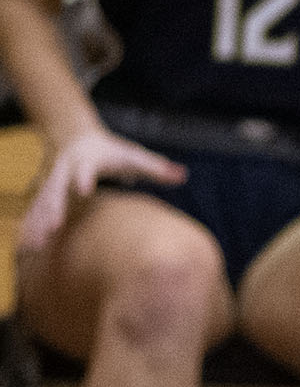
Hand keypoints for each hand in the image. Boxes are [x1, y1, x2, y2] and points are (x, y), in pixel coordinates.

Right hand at [20, 129, 186, 257]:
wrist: (78, 139)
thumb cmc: (112, 151)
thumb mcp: (133, 155)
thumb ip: (156, 167)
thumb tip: (184, 174)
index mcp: (87, 159)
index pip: (85, 168)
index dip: (84, 177)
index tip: (84, 190)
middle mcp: (65, 171)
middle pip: (56, 188)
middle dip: (54, 207)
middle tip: (53, 226)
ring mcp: (52, 183)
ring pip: (41, 203)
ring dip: (37, 222)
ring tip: (34, 246)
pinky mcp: (47, 194)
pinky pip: (37, 211)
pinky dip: (32, 227)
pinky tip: (29, 247)